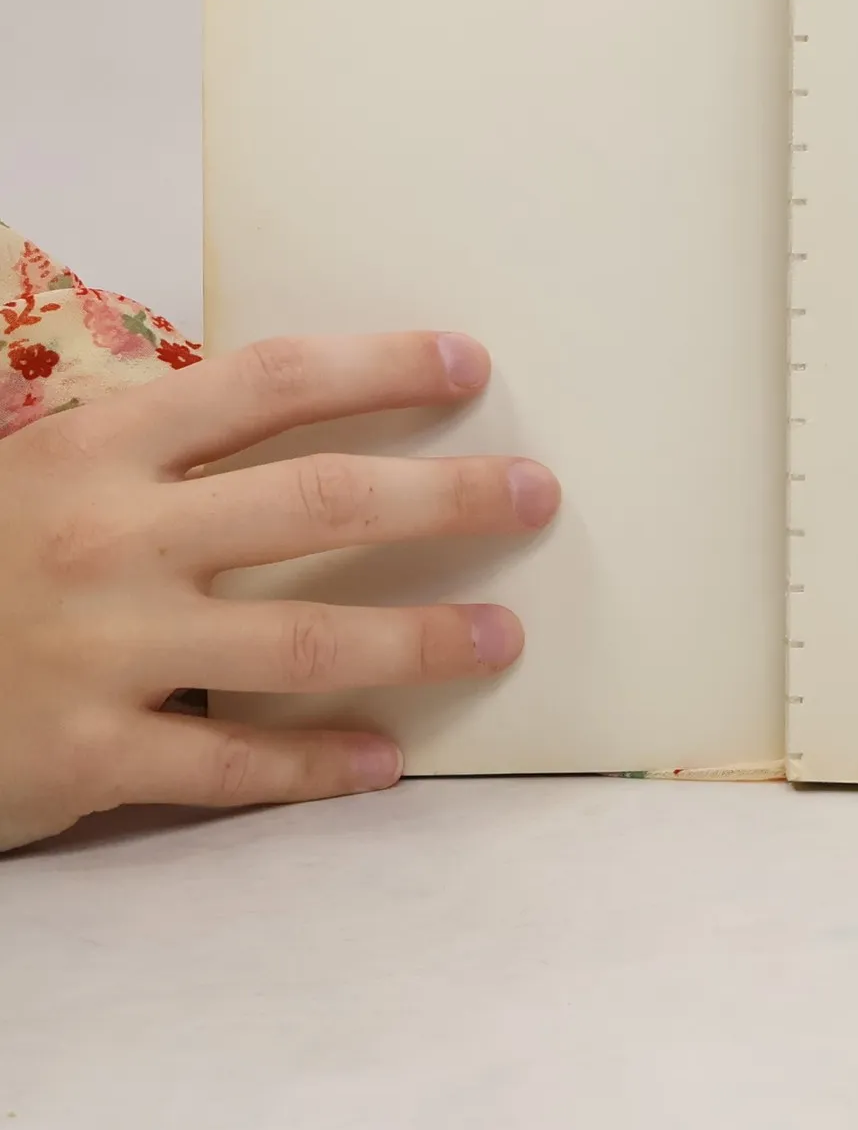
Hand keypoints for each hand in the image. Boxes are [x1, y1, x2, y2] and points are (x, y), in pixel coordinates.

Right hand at [0, 332, 558, 850]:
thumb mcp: (43, 469)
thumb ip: (159, 452)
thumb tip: (305, 420)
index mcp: (100, 446)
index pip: (271, 384)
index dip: (380, 366)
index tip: (470, 362)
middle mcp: (112, 538)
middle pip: (320, 502)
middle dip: (447, 496)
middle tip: (535, 495)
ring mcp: (103, 652)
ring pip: (301, 645)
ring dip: (419, 639)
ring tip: (501, 634)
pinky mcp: (85, 757)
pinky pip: (232, 767)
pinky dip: (319, 766)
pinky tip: (388, 759)